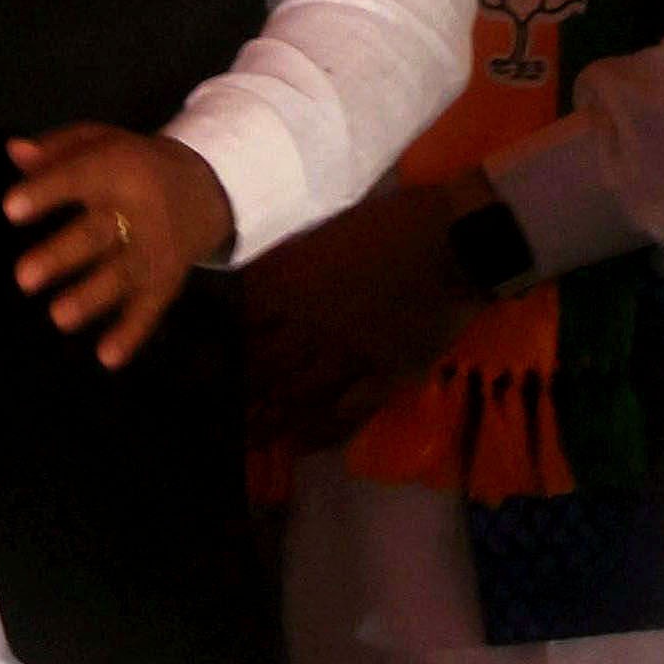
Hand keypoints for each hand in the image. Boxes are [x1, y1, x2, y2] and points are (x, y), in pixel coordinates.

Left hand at [6, 127, 235, 369]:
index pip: (81, 175)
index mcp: (120, 168)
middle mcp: (139, 210)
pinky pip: (151, 307)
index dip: (47, 191)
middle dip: (63, 255)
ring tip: (59, 317)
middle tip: (23, 277)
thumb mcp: (103, 141)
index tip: (10, 209)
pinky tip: (108, 357)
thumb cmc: (135, 165)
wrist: (208, 186)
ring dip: (92, 296)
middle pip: (98, 233)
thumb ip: (58, 148)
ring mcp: (155, 249)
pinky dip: (133, 333)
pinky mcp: (166, 280)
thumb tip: (13, 152)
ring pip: (123, 274)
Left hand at [238, 176, 492, 445]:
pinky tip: (303, 444)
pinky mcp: (387, 372)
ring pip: (298, 394)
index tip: (204, 356)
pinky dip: (323, 431)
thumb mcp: (331, 229)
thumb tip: (262, 284)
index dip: (222, 341)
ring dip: (270, 417)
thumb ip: (295, 260)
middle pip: (263, 364)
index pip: (243, 322)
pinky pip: (348, 411)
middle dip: (239, 386)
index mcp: (295, 283)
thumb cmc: (396, 219)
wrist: (459, 236)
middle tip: (216, 407)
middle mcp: (312, 325)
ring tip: (249, 434)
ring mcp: (349, 353)